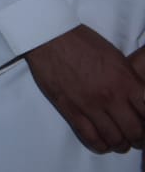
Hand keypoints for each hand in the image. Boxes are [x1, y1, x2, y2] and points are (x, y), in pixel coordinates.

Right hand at [24, 25, 144, 153]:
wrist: (49, 37)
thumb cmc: (82, 42)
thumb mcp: (116, 57)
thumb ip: (129, 80)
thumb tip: (138, 97)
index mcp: (125, 80)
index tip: (144, 123)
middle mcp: (110, 96)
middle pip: (135, 130)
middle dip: (138, 138)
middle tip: (136, 138)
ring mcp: (90, 105)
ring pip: (114, 138)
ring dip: (120, 144)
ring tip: (120, 143)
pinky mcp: (71, 109)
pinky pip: (90, 137)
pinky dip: (100, 145)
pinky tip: (102, 144)